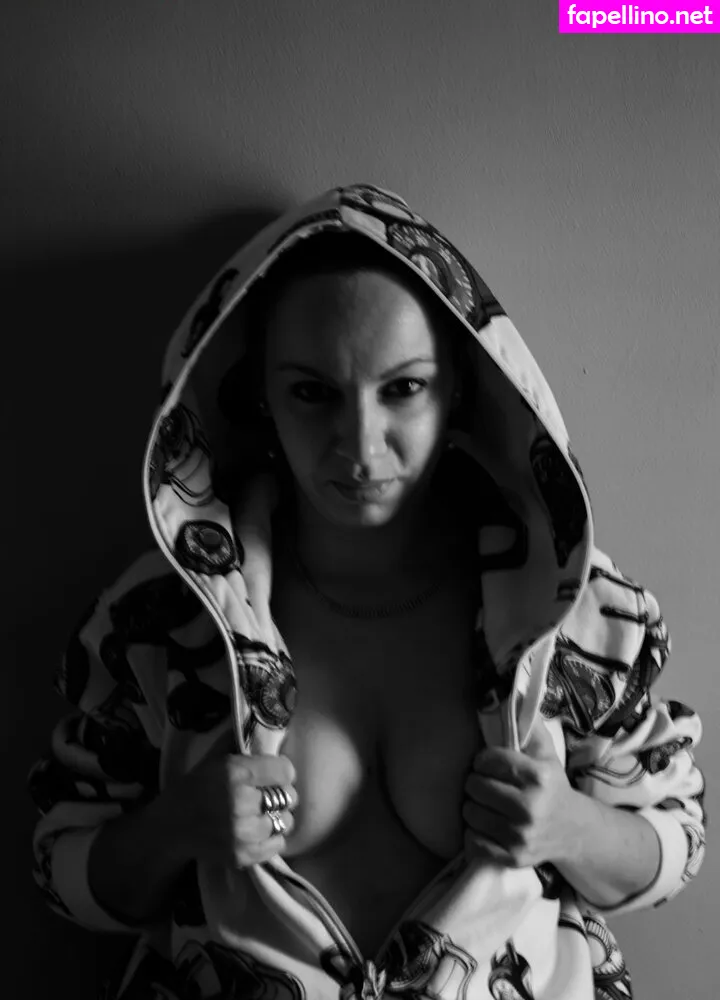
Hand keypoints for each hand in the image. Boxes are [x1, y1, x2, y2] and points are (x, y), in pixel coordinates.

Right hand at [166, 753, 297, 869]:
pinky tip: (259, 831)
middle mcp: (241, 802)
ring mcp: (243, 832)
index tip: (274, 774)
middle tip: (268, 795)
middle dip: (281, 794)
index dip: (281, 771)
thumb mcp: (214, 757)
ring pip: (286, 822)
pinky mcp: (243, 856)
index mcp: (235, 772)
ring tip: (263, 814)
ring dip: (277, 817)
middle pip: (289, 797)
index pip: (285, 770)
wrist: (171, 827)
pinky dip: (272, 838)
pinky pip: (278, 845)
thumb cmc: (194, 787)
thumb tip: (263, 727)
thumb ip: (239, 742)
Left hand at [462, 721, 574, 868]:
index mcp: (537, 777)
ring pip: (470, 813)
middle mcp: (529, 807)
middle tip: (485, 784)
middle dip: (476, 782)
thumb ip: (530, 725)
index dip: (483, 760)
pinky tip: (486, 826)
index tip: (488, 764)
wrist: (574, 832)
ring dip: (473, 806)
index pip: (488, 760)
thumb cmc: (552, 786)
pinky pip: (473, 843)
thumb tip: (516, 693)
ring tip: (486, 804)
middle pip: (474, 786)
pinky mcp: (512, 858)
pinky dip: (473, 833)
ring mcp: (520, 836)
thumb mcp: (547, 754)